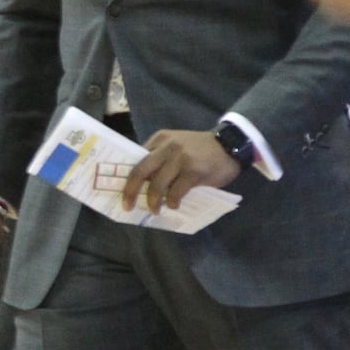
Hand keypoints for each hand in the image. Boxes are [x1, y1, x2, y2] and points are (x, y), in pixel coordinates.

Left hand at [122, 128, 242, 212]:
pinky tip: (173, 205)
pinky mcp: (194, 171)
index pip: (136, 158)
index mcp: (159, 140)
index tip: (117, 190)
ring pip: (157, 184)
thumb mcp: (176, 146)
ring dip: (153, 201)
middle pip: (141, 171)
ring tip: (154, 210)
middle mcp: (167, 147)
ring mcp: (181, 158)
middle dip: (130, 191)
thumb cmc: (200, 149)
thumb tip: (143, 183)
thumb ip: (161, 159)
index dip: (126, 177)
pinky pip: (177, 191)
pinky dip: (172, 201)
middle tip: (127, 205)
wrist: (231, 144)